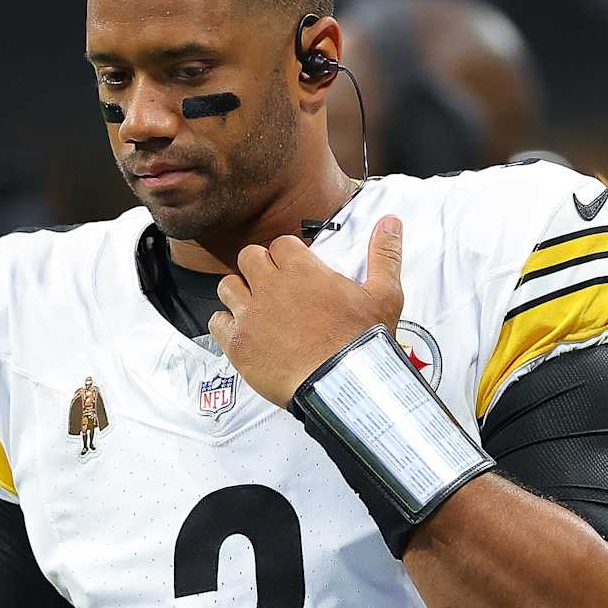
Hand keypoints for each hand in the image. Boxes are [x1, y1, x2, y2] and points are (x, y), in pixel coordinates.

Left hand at [209, 215, 404, 407]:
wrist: (341, 386)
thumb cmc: (362, 344)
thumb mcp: (384, 295)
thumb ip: (384, 254)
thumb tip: (390, 222)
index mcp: (302, 270)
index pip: (281, 244)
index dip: (288, 255)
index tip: (295, 269)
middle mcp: (271, 287)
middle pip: (249, 257)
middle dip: (259, 266)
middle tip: (273, 285)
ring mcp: (251, 315)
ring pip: (227, 285)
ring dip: (239, 292)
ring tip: (255, 306)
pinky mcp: (238, 343)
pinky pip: (216, 321)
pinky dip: (225, 324)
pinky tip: (242, 331)